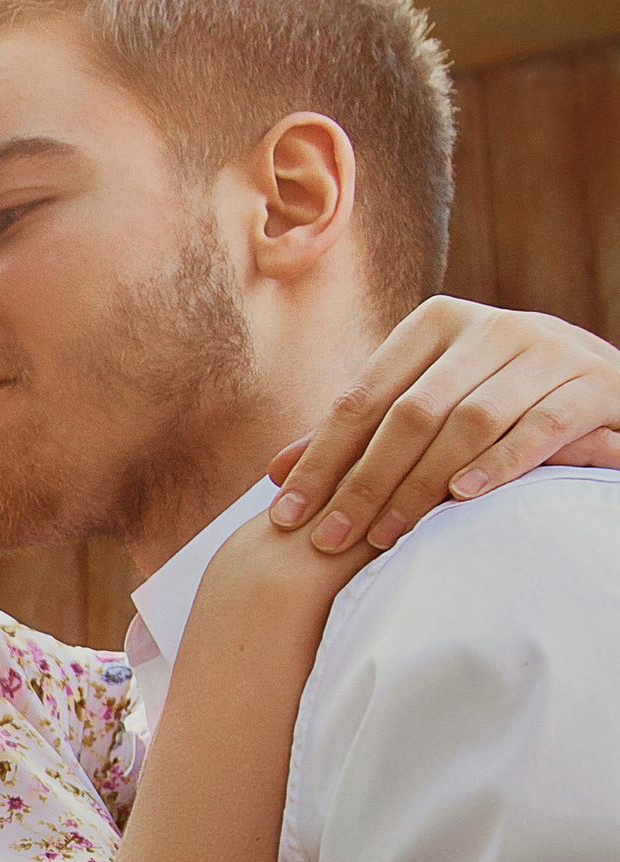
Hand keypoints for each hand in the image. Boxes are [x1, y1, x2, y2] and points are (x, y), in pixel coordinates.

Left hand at [267, 296, 619, 553]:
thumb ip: (359, 432)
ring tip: (384, 535)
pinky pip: (539, 428)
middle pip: (410, 413)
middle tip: (329, 540)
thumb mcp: (426, 402)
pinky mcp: (594, 383)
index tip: (284, 514)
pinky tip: (462, 499)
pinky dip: (498, 464)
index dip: (321, 457)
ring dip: (421, 484)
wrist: (600, 383)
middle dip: (363, 482)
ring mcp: (547, 350)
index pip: (362, 396)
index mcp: (435, 322)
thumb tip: (274, 471)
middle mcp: (490, 326)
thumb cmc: (495, 397)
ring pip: (469, 422)